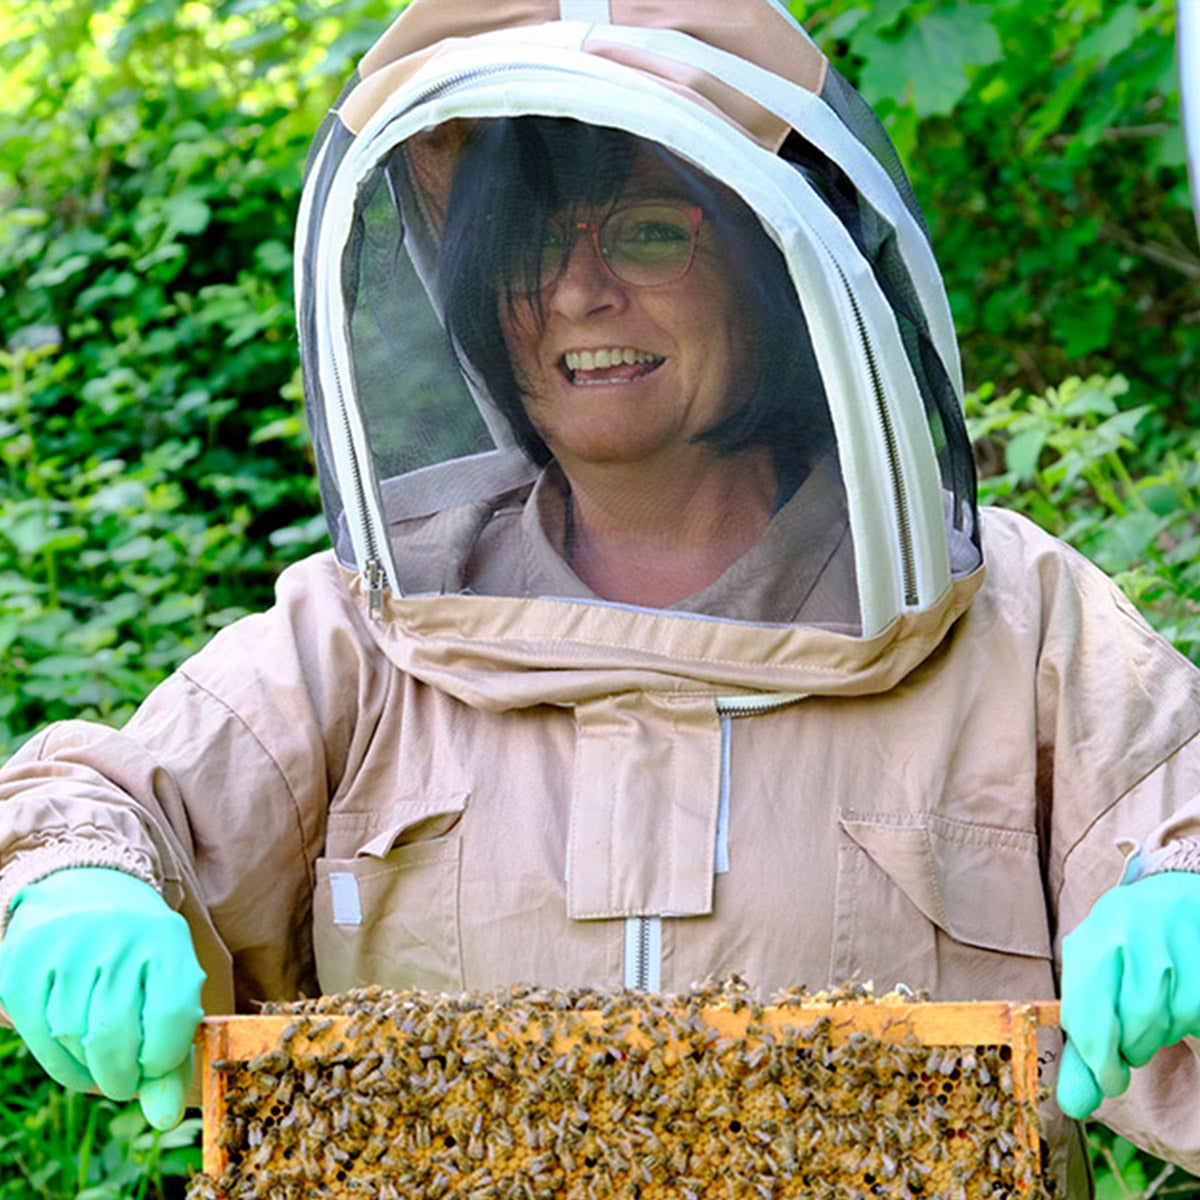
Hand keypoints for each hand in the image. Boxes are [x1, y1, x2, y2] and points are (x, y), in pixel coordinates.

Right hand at [0, 867, 204, 1128]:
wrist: (86, 892)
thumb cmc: (138, 955)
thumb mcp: (169, 984)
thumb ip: (174, 1052)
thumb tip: (164, 1118)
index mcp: (166, 938)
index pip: (172, 1017)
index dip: (164, 1059)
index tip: (155, 1066)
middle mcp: (116, 935)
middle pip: (114, 1035)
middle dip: (121, 1076)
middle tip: (124, 1082)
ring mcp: (65, 945)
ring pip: (73, 1038)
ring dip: (89, 1068)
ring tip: (101, 1059)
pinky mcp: (22, 963)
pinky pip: (37, 1035)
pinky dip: (59, 1063)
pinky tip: (74, 1058)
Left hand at [1057, 871, 1199, 1118]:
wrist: (1174, 898)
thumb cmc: (1123, 949)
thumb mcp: (1090, 976)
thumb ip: (1081, 1039)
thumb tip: (1073, 1105)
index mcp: (1091, 938)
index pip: (1086, 1010)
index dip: (1097, 1058)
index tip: (1108, 1079)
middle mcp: (1128, 933)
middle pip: (1132, 1021)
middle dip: (1129, 1050)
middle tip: (1129, 1052)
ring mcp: (1171, 942)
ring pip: (1165, 1021)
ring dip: (1156, 1037)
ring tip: (1150, 1020)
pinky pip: (1194, 1015)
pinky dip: (1185, 1023)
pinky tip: (1176, 1007)